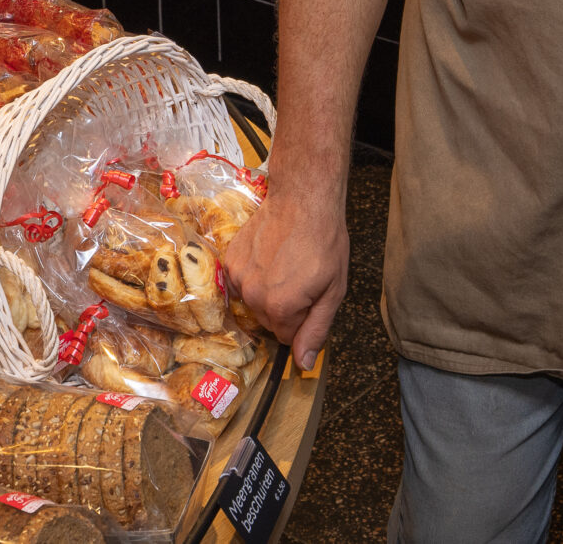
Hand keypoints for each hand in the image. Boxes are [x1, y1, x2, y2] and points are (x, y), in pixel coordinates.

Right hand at [222, 180, 350, 361]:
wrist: (303, 199)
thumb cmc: (324, 241)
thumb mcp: (333, 290)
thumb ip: (316, 330)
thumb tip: (302, 364)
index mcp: (280, 308)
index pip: (287, 337)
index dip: (303, 320)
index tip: (312, 296)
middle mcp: (253, 296)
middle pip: (269, 321)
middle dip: (286, 308)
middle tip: (302, 278)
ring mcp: (238, 277)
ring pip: (254, 302)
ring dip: (268, 291)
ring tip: (287, 263)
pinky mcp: (229, 260)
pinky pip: (241, 282)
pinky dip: (254, 275)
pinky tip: (270, 256)